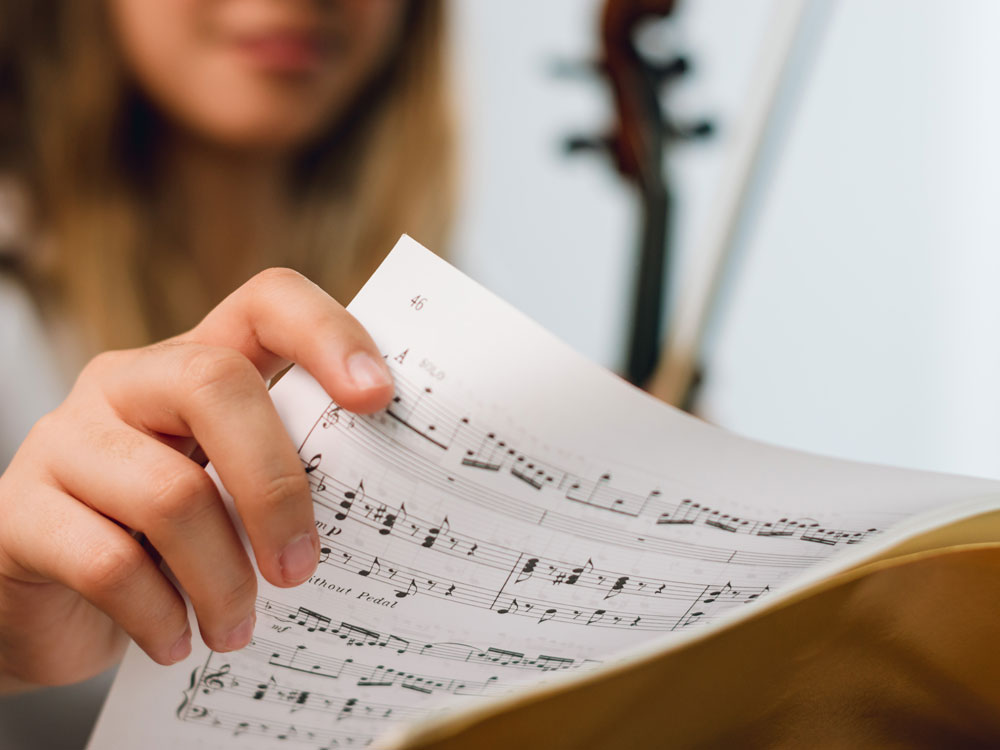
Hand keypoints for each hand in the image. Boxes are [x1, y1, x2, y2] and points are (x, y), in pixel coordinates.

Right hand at [0, 269, 393, 689]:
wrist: (40, 601)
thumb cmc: (163, 542)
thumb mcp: (228, 495)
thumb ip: (285, 478)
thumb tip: (376, 517)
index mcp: (198, 365)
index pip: (266, 302)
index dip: (326, 332)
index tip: (378, 397)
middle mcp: (130, 383)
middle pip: (217, 384)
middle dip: (277, 488)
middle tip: (300, 569)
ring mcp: (68, 438)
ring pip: (171, 492)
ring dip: (223, 579)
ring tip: (237, 630)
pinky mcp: (20, 511)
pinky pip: (108, 562)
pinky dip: (160, 615)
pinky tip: (176, 642)